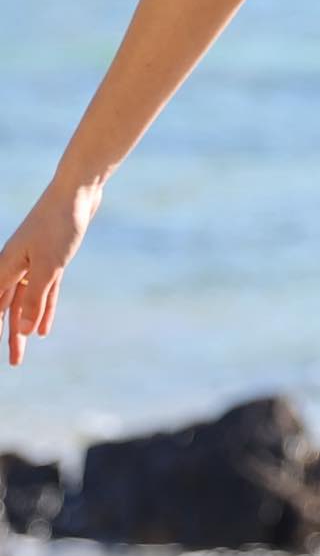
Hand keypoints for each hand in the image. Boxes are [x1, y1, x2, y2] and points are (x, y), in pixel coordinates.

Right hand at [0, 180, 102, 366]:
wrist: (77, 192)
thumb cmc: (59, 224)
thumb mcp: (49, 265)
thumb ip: (35, 298)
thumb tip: (24, 331)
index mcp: (7, 267)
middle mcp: (16, 266)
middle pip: (9, 308)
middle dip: (10, 335)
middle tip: (13, 363)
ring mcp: (34, 262)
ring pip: (27, 301)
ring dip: (25, 326)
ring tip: (22, 351)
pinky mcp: (53, 258)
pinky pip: (45, 291)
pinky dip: (43, 309)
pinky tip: (43, 328)